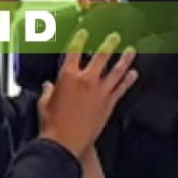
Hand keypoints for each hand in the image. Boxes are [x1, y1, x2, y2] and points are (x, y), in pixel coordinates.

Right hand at [38, 29, 136, 160]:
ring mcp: (100, 92)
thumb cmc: (52, 126)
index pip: (74, 51)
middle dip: (109, 43)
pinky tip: (134, 74)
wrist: (65, 144)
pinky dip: (128, 81)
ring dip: (124, 59)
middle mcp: (86, 81)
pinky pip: (121, 89)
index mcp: (68, 76)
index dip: (80, 39)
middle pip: (101, 56)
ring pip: (116, 71)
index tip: (84, 33)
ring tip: (130, 50)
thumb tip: (47, 86)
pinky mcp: (108, 105)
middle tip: (115, 36)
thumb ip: (47, 91)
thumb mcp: (44, 104)